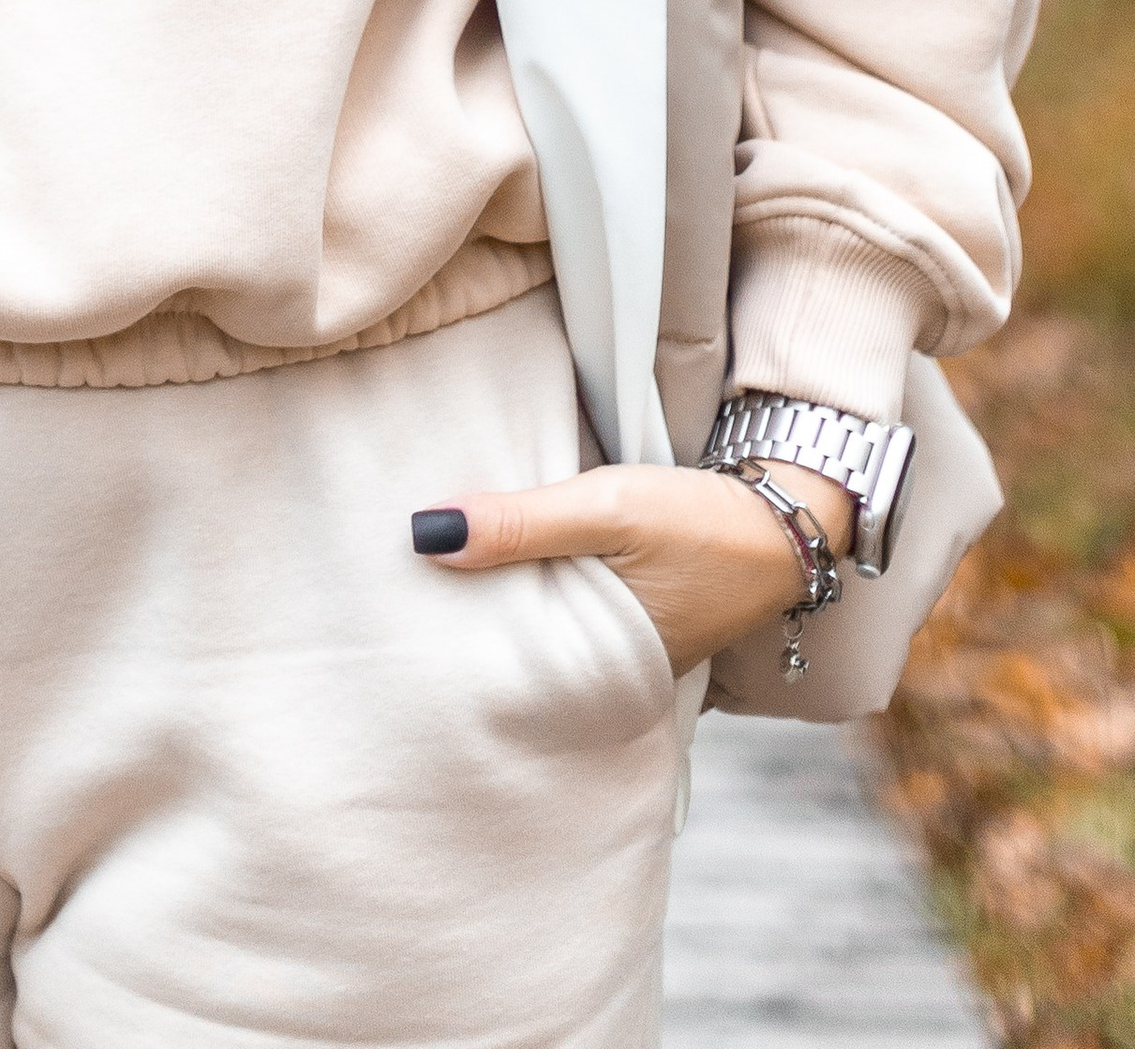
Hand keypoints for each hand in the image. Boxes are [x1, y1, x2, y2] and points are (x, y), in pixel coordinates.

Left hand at [411, 461, 855, 678]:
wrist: (788, 513)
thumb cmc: (700, 518)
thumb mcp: (607, 508)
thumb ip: (523, 522)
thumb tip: (427, 534)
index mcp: (600, 667)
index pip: (503, 664)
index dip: (451, 638)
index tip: (394, 611)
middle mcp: (609, 673)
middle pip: (519, 652)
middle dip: (471, 627)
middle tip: (400, 597)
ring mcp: (624, 651)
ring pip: (545, 630)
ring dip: (507, 604)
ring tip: (439, 579)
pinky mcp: (634, 622)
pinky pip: (572, 613)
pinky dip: (543, 592)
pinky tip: (506, 567)